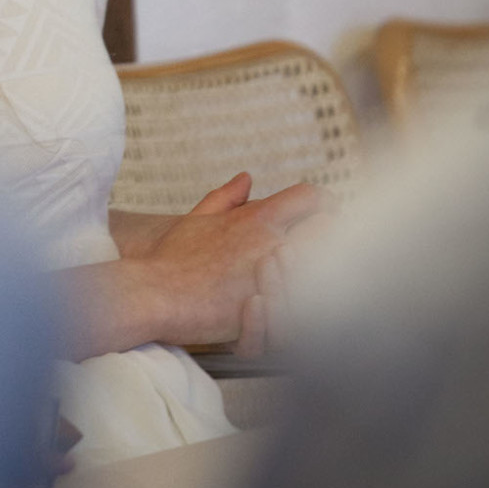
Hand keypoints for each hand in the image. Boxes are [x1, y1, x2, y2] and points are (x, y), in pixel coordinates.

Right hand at [132, 173, 320, 349]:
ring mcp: (273, 276)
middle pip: (329, 230)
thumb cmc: (170, 259)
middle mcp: (271, 241)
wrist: (154, 293)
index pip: (311, 198)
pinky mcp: (270, 310)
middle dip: (334, 238)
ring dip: (327, 274)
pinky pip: (309, 309)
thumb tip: (246, 177)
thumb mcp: (198, 218)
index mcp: (258, 217)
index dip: (325, 205)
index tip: (328, 217)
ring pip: (326, 269)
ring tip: (324, 281)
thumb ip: (227, 197)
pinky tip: (306, 310)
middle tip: (334, 251)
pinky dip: (313, 309)